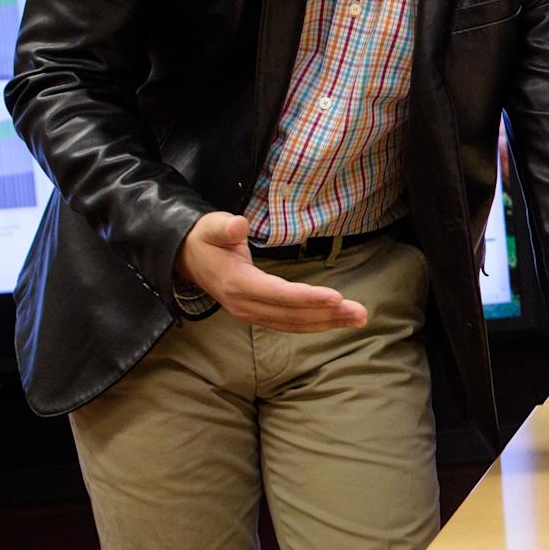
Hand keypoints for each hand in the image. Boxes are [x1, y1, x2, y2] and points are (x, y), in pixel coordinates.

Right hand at [175, 211, 365, 331]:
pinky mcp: (257, 315)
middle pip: (292, 315)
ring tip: (358, 319)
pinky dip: (314, 323)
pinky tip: (336, 320)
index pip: (279, 294)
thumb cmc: (205, 239)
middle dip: (328, 314)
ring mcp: (251, 313)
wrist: (187, 258)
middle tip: (361, 313)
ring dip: (327, 322)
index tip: (336, 297)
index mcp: (238, 284)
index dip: (308, 297)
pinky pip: (289, 324)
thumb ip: (225, 227)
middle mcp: (245, 305)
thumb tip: (238, 225)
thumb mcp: (212, 227)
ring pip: (294, 324)